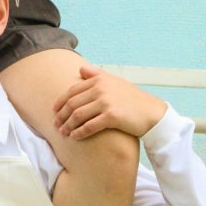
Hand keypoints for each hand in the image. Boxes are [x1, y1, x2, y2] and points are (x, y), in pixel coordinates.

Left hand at [52, 64, 167, 139]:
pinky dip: (79, 132)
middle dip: (61, 115)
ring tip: (63, 133)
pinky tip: (74, 137)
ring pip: (78, 115)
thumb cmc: (132, 98)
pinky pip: (89, 126)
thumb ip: (97, 74)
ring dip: (68, 125)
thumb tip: (81, 68)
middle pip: (72, 103)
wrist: (151, 113)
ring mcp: (106, 102)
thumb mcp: (115, 81)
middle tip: (55, 125)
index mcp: (99, 79)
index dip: (60, 102)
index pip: (72, 91)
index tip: (54, 111)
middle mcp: (101, 89)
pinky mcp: (112, 117)